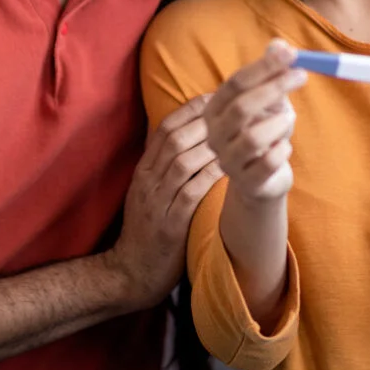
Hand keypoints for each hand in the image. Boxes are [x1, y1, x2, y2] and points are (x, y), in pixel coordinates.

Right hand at [109, 95, 221, 309]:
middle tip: (235, 108)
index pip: (164, 128)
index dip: (191, 109)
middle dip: (205, 120)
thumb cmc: (149, 228)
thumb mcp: (149, 192)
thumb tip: (190, 136)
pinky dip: (210, 175)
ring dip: (211, 144)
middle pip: (173, 139)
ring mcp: (156, 202)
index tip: (217, 96)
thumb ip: (165, 166)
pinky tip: (230, 165)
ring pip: (182, 161)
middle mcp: (147, 181)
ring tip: (238, 132)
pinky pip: (190, 192)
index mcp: (143, 170)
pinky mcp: (169, 225)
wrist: (131, 272)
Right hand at [204, 40, 305, 202]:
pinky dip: (283, 150)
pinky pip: (269, 162)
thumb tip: (280, 45)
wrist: (263, 180)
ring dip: (280, 123)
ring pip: (254, 137)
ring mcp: (228, 161)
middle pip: (241, 107)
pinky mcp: (247, 183)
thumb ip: (272, 73)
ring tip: (289, 119)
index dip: (264, 67)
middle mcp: (214, 135)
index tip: (292, 54)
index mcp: (214, 109)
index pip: (236, 83)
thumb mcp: (270, 100)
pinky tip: (284, 148)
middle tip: (302, 76)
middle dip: (275, 88)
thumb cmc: (265, 131)